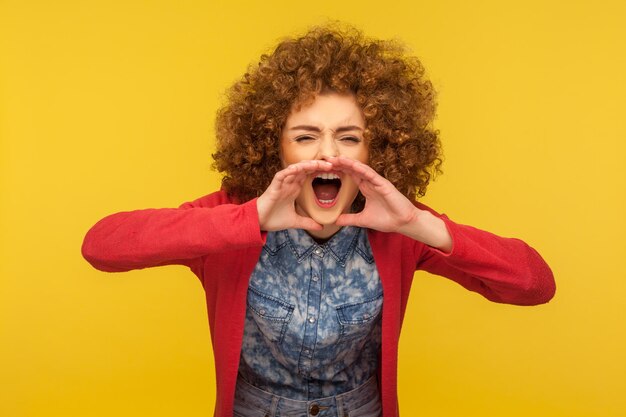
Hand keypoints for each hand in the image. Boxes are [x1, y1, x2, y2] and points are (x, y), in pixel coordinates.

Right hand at [257, 160, 332, 231]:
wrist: (258, 223)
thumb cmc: (274, 219)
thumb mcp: (295, 222)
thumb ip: (308, 223)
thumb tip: (321, 227)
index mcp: (294, 188)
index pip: (308, 174)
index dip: (319, 170)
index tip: (333, 169)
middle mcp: (289, 183)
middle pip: (304, 168)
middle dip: (317, 164)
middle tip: (331, 164)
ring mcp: (281, 183)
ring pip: (294, 169)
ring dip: (306, 165)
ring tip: (318, 164)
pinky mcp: (273, 186)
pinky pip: (281, 175)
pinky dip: (288, 171)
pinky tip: (297, 169)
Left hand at [330, 156, 452, 250]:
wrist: (403, 223)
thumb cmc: (387, 220)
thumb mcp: (362, 220)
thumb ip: (349, 219)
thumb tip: (335, 221)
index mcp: (366, 188)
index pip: (350, 175)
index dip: (339, 170)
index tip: (326, 167)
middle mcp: (371, 182)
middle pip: (353, 169)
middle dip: (340, 163)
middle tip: (326, 158)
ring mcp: (377, 182)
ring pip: (361, 169)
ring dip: (348, 163)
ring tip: (336, 158)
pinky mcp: (384, 184)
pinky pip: (371, 174)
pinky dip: (361, 169)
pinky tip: (352, 164)